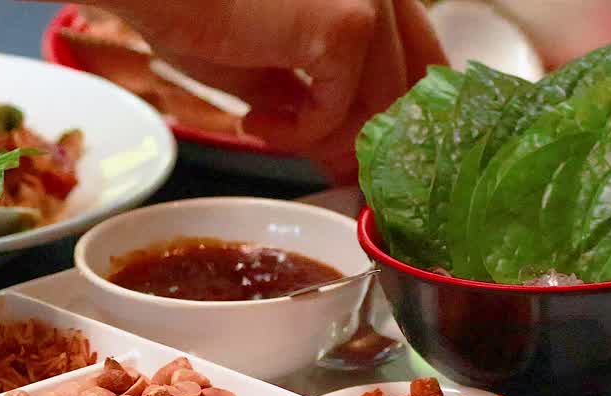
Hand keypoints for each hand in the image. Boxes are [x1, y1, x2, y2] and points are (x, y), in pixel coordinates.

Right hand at [90, 0, 446, 183]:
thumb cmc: (192, 7)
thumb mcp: (268, 59)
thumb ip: (312, 90)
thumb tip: (336, 140)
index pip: (418, 56)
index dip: (393, 115)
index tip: (356, 154)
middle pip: (407, 86)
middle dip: (363, 140)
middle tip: (319, 165)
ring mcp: (370, 0)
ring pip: (380, 106)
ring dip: (323, 138)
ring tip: (265, 131)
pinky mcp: (346, 25)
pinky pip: (339, 111)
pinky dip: (298, 134)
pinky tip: (255, 123)